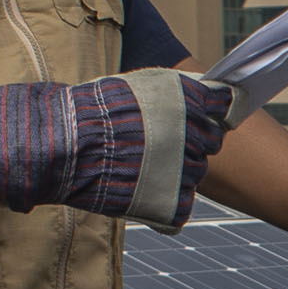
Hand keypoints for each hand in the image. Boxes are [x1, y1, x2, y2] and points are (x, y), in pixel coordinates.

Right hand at [0, 69, 233, 229]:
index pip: (223, 107)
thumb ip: (175, 91)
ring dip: (175, 172)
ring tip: (140, 167)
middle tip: (155, 146)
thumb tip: (204, 93)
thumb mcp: (139, 85)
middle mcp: (195, 133)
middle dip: (189, 143)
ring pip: (195, 174)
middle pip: (209, 143)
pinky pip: (182, 204)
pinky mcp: (174, 200)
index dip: (207, 114)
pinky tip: (142, 191)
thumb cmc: (93, 111)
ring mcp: (187, 169)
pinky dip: (167, 203)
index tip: (195, 119)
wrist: (65, 144)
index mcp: (190, 99)